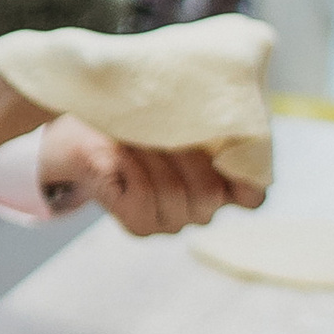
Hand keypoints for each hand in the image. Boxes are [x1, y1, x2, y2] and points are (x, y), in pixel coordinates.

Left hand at [35, 116, 250, 233]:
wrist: (80, 135)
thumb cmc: (133, 118)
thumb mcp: (174, 113)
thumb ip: (208, 119)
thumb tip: (235, 106)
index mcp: (222, 184)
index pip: (253, 197)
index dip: (244, 176)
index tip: (222, 144)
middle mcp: (202, 210)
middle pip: (211, 192)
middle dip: (183, 150)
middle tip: (158, 123)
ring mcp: (172, 222)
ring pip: (177, 193)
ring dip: (151, 153)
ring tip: (132, 131)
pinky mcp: (141, 226)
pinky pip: (146, 197)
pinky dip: (131, 167)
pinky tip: (118, 152)